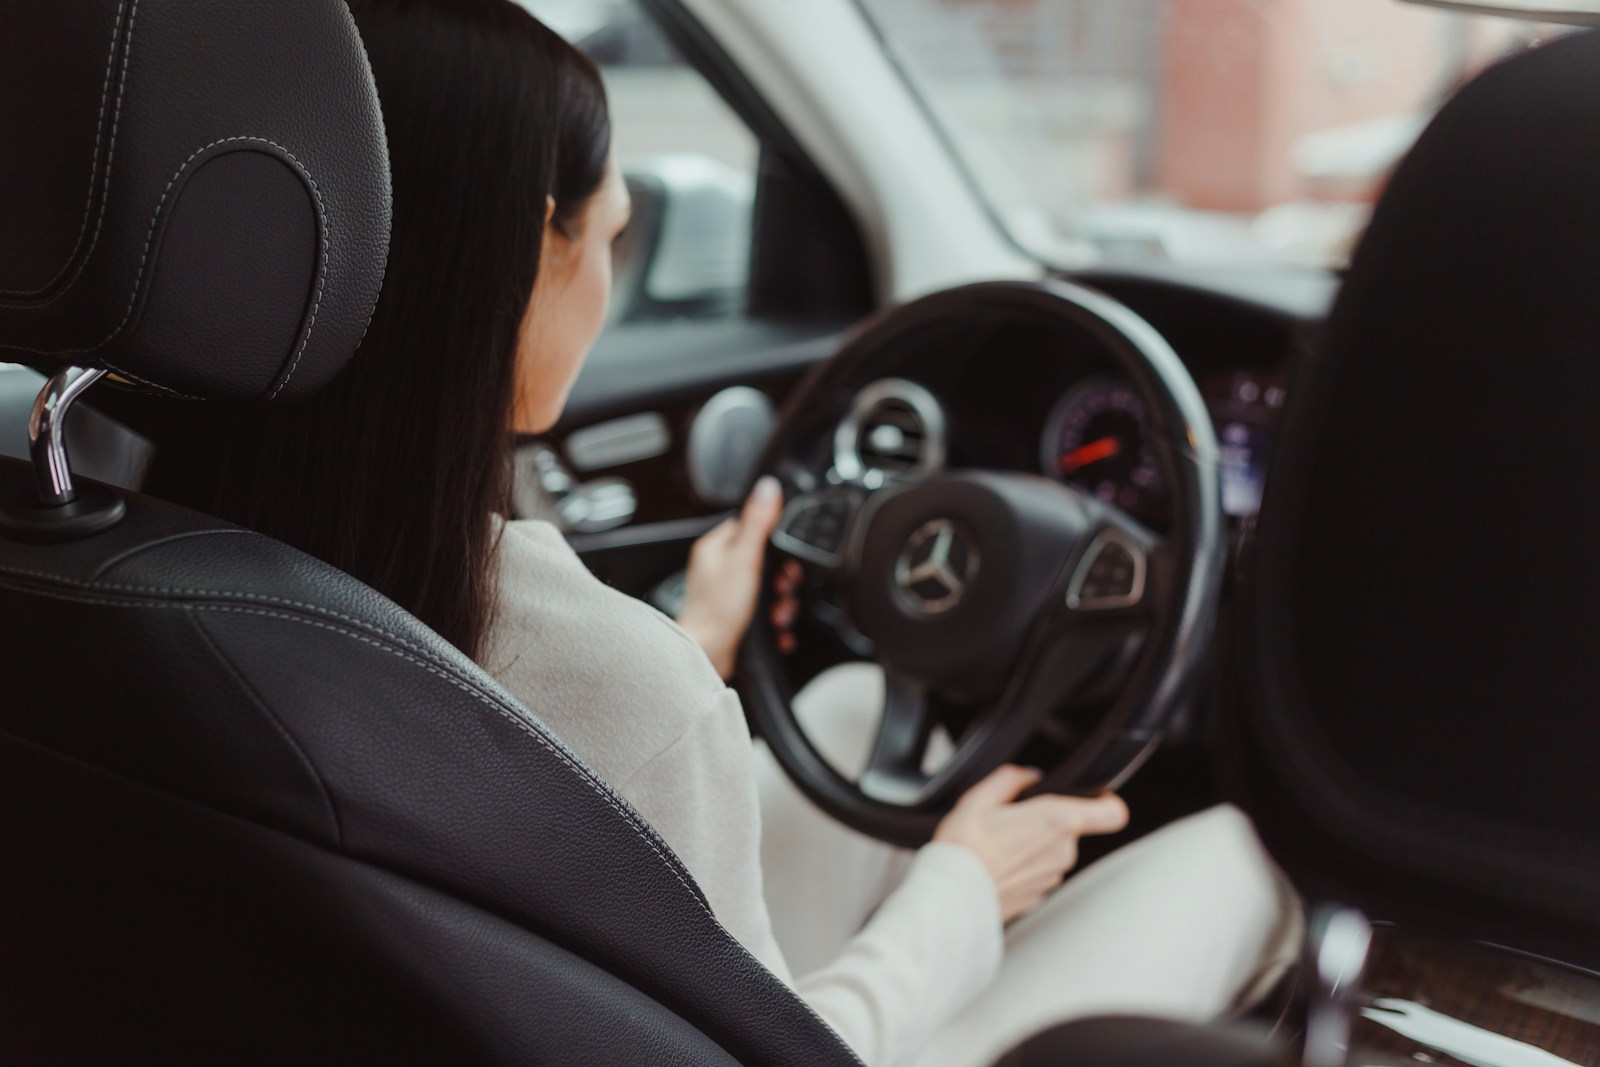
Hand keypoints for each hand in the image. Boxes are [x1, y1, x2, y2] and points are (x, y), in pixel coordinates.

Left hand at [678, 476, 783, 677]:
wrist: (707, 654)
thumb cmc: (718, 610)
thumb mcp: (744, 560)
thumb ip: (758, 523)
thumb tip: (767, 487)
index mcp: (716, 547)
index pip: (751, 528)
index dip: (774, 543)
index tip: (784, 560)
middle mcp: (718, 568)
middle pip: (764, 561)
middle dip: (781, 580)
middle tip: (781, 589)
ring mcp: (725, 593)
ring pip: (767, 588)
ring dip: (781, 604)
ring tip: (777, 615)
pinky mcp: (733, 616)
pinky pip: (763, 612)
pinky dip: (773, 622)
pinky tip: (775, 629)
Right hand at [933, 765, 1129, 923]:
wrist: (950, 896)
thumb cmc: (964, 849)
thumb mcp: (979, 797)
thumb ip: (1011, 778)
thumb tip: (1026, 776)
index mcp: (1055, 821)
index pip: (1111, 813)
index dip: (1105, 801)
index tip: (1092, 795)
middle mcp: (1062, 852)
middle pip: (1072, 828)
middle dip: (1047, 820)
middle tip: (1011, 820)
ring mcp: (1052, 876)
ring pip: (1053, 850)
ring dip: (1033, 844)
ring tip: (998, 843)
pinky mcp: (1039, 895)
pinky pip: (1039, 871)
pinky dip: (1023, 865)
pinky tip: (997, 863)